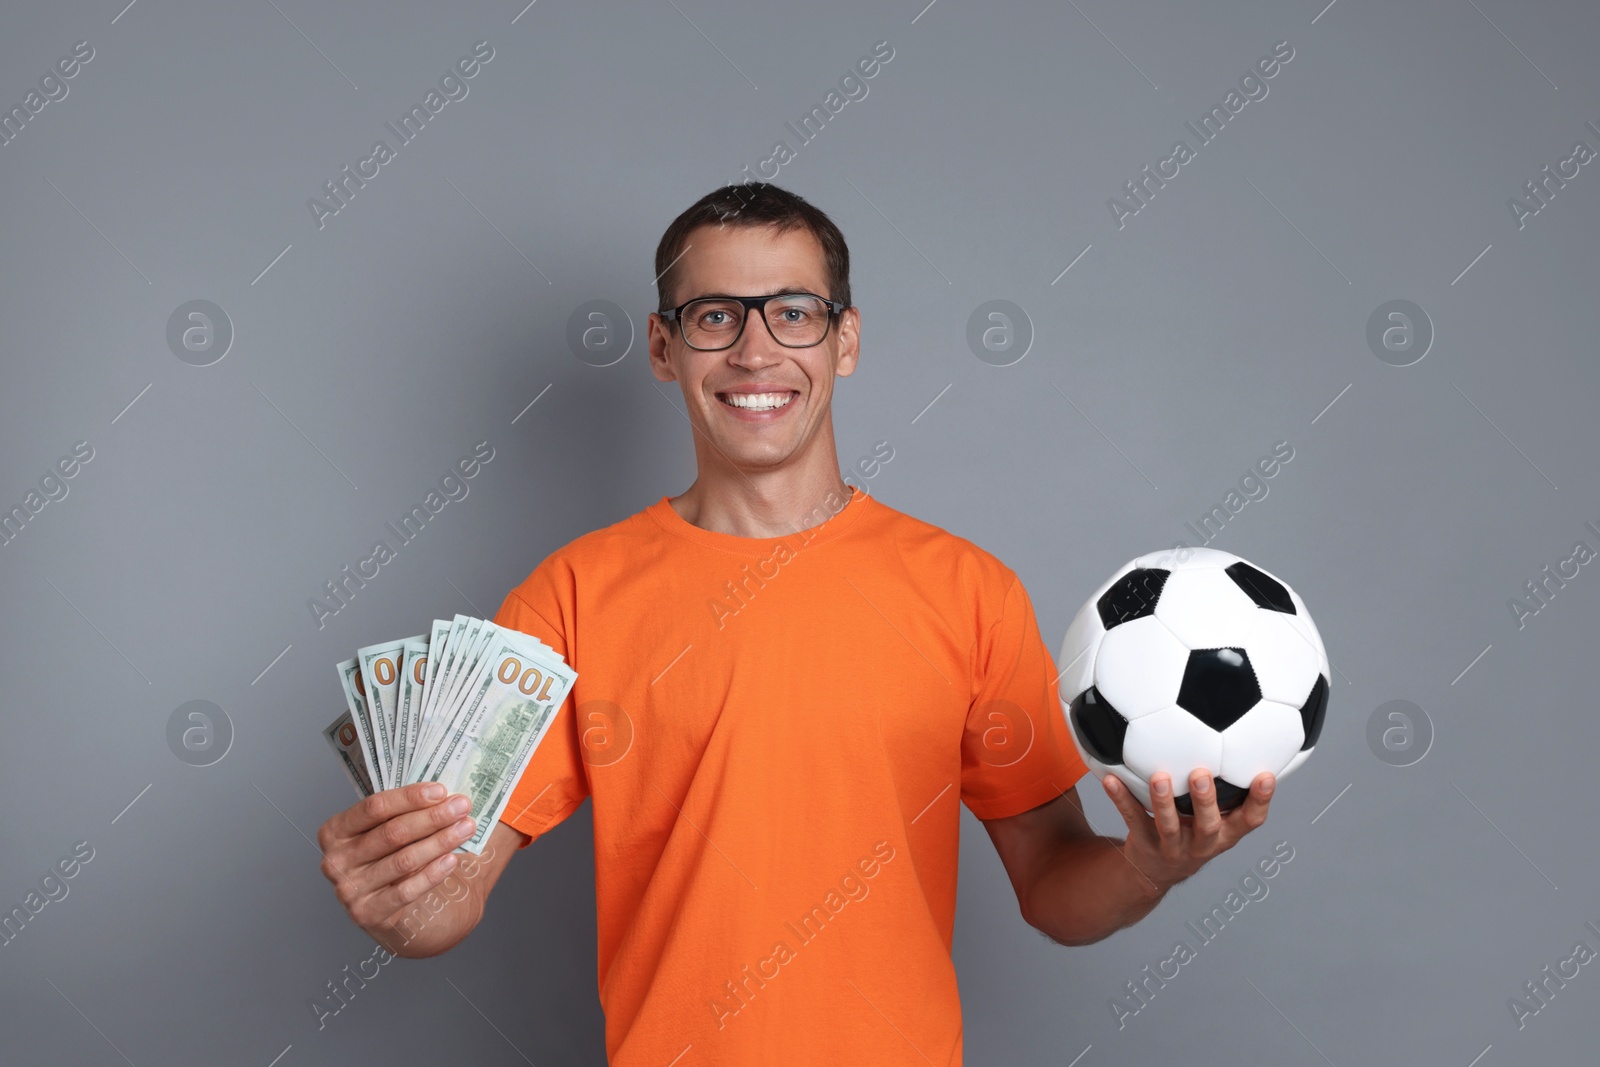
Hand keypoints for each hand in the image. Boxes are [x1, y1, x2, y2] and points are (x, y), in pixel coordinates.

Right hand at [316, 782, 477, 937]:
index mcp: (336, 831)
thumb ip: (406, 812)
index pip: (375, 808)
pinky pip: (406, 891)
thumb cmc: (392, 858)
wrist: (392, 909)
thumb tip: (447, 793)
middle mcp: (336, 860)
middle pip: (392, 833)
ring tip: (466, 829)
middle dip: (432, 818)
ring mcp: (349, 889)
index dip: (410, 798)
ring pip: (403, 860)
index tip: (442, 791)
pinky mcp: (367, 913)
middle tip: (462, 807)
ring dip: (439, 842)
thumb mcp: (390, 832)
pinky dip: (432, 874)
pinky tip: (451, 860)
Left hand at [1102, 769, 1273, 893]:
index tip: (1265, 776)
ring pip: (1168, 826)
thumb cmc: (1193, 832)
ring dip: (1163, 801)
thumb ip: (1229, 790)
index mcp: (1225, 834)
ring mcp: (1172, 847)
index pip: (1250, 821)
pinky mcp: (1144, 844)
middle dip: (1206, 800)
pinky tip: (1110, 780)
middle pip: (1208, 825)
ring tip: (1159, 777)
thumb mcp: (1217, 820)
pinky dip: (1121, 799)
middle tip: (1200, 774)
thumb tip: (1248, 742)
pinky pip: (1132, 819)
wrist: (1156, 872)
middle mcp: (1202, 844)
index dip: (1260, 801)